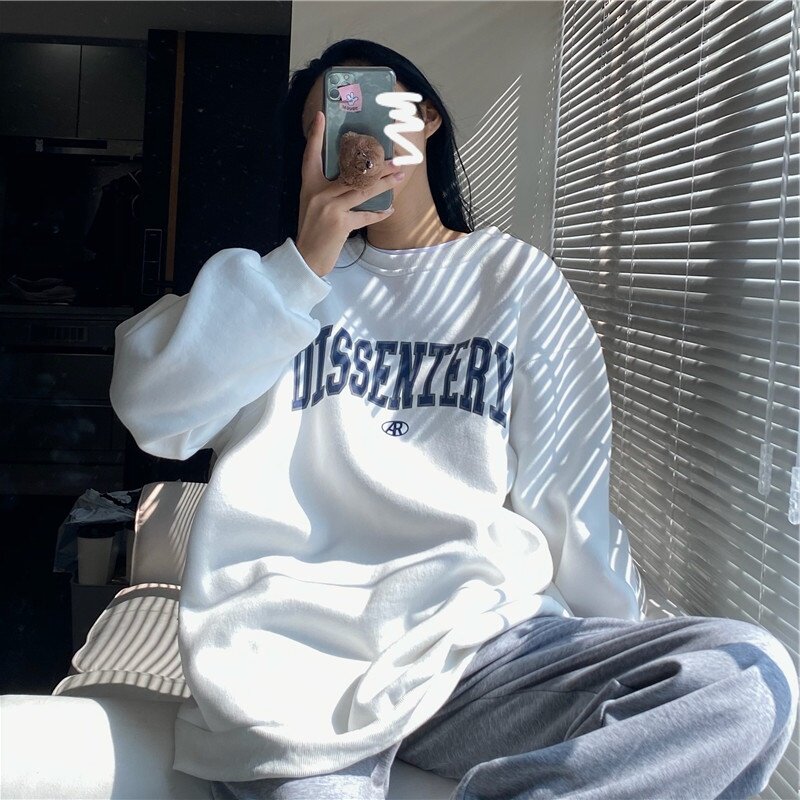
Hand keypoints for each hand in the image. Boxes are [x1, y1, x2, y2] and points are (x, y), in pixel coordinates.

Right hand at [295, 110, 405, 276]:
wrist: (306, 258)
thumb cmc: (313, 230)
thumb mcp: (314, 204)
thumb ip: (329, 190)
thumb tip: (353, 177)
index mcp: (309, 184)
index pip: (311, 154)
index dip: (316, 135)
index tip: (321, 115)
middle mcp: (319, 192)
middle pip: (350, 172)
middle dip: (375, 165)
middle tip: (394, 158)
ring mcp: (330, 208)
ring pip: (362, 190)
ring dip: (383, 183)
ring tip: (399, 176)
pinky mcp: (340, 224)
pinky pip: (365, 216)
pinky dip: (378, 214)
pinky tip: (389, 209)